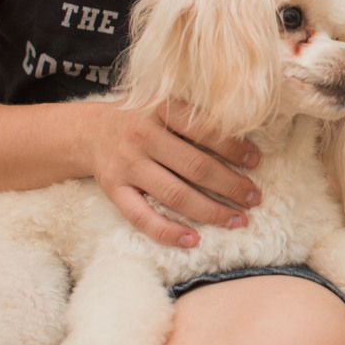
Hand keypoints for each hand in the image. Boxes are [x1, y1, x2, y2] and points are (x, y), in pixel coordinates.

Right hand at [91, 99, 259, 248]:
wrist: (89, 130)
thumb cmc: (142, 118)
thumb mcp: (165, 104)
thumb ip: (197, 116)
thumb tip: (245, 140)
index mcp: (161, 108)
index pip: (206, 130)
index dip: (234, 148)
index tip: (255, 162)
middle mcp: (143, 135)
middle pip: (196, 167)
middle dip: (231, 186)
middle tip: (254, 198)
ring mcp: (127, 165)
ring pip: (175, 194)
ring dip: (211, 211)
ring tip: (237, 220)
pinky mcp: (114, 190)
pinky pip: (142, 217)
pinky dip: (168, 232)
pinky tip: (193, 240)